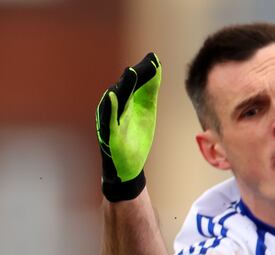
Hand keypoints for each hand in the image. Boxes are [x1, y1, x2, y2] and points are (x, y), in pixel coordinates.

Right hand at [95, 52, 160, 201]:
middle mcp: (114, 108)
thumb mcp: (147, 111)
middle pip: (124, 88)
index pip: (134, 82)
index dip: (144, 71)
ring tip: (131, 73)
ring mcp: (110, 121)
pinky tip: (113, 96)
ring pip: (115, 100)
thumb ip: (150, 90)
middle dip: (135, 75)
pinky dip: (109, 107)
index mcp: (125, 102)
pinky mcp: (109, 136)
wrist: (129, 166)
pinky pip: (108, 120)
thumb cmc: (135, 136)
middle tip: (148, 61)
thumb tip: (157, 66)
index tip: (155, 58)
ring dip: (122, 87)